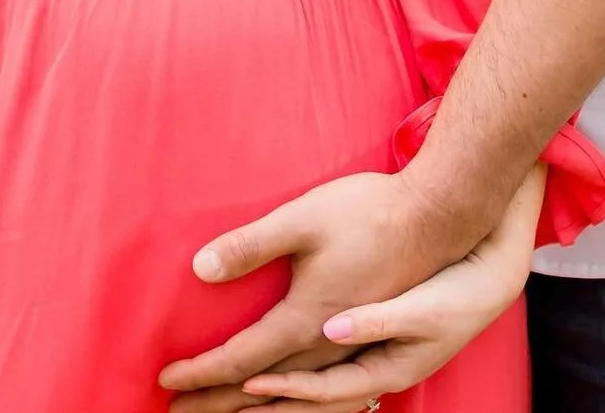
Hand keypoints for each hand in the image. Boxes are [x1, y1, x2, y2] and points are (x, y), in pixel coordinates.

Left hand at [160, 170, 480, 408]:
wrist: (440, 218)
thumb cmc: (369, 212)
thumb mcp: (302, 218)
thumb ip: (252, 246)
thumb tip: (201, 269)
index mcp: (309, 321)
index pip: (242, 360)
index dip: (201, 373)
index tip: (164, 382)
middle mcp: (332, 345)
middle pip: (264, 389)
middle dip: (218, 402)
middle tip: (177, 412)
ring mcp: (357, 345)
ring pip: (298, 395)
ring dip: (257, 408)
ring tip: (225, 412)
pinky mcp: (374, 335)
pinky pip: (328, 386)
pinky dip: (297, 399)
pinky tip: (288, 391)